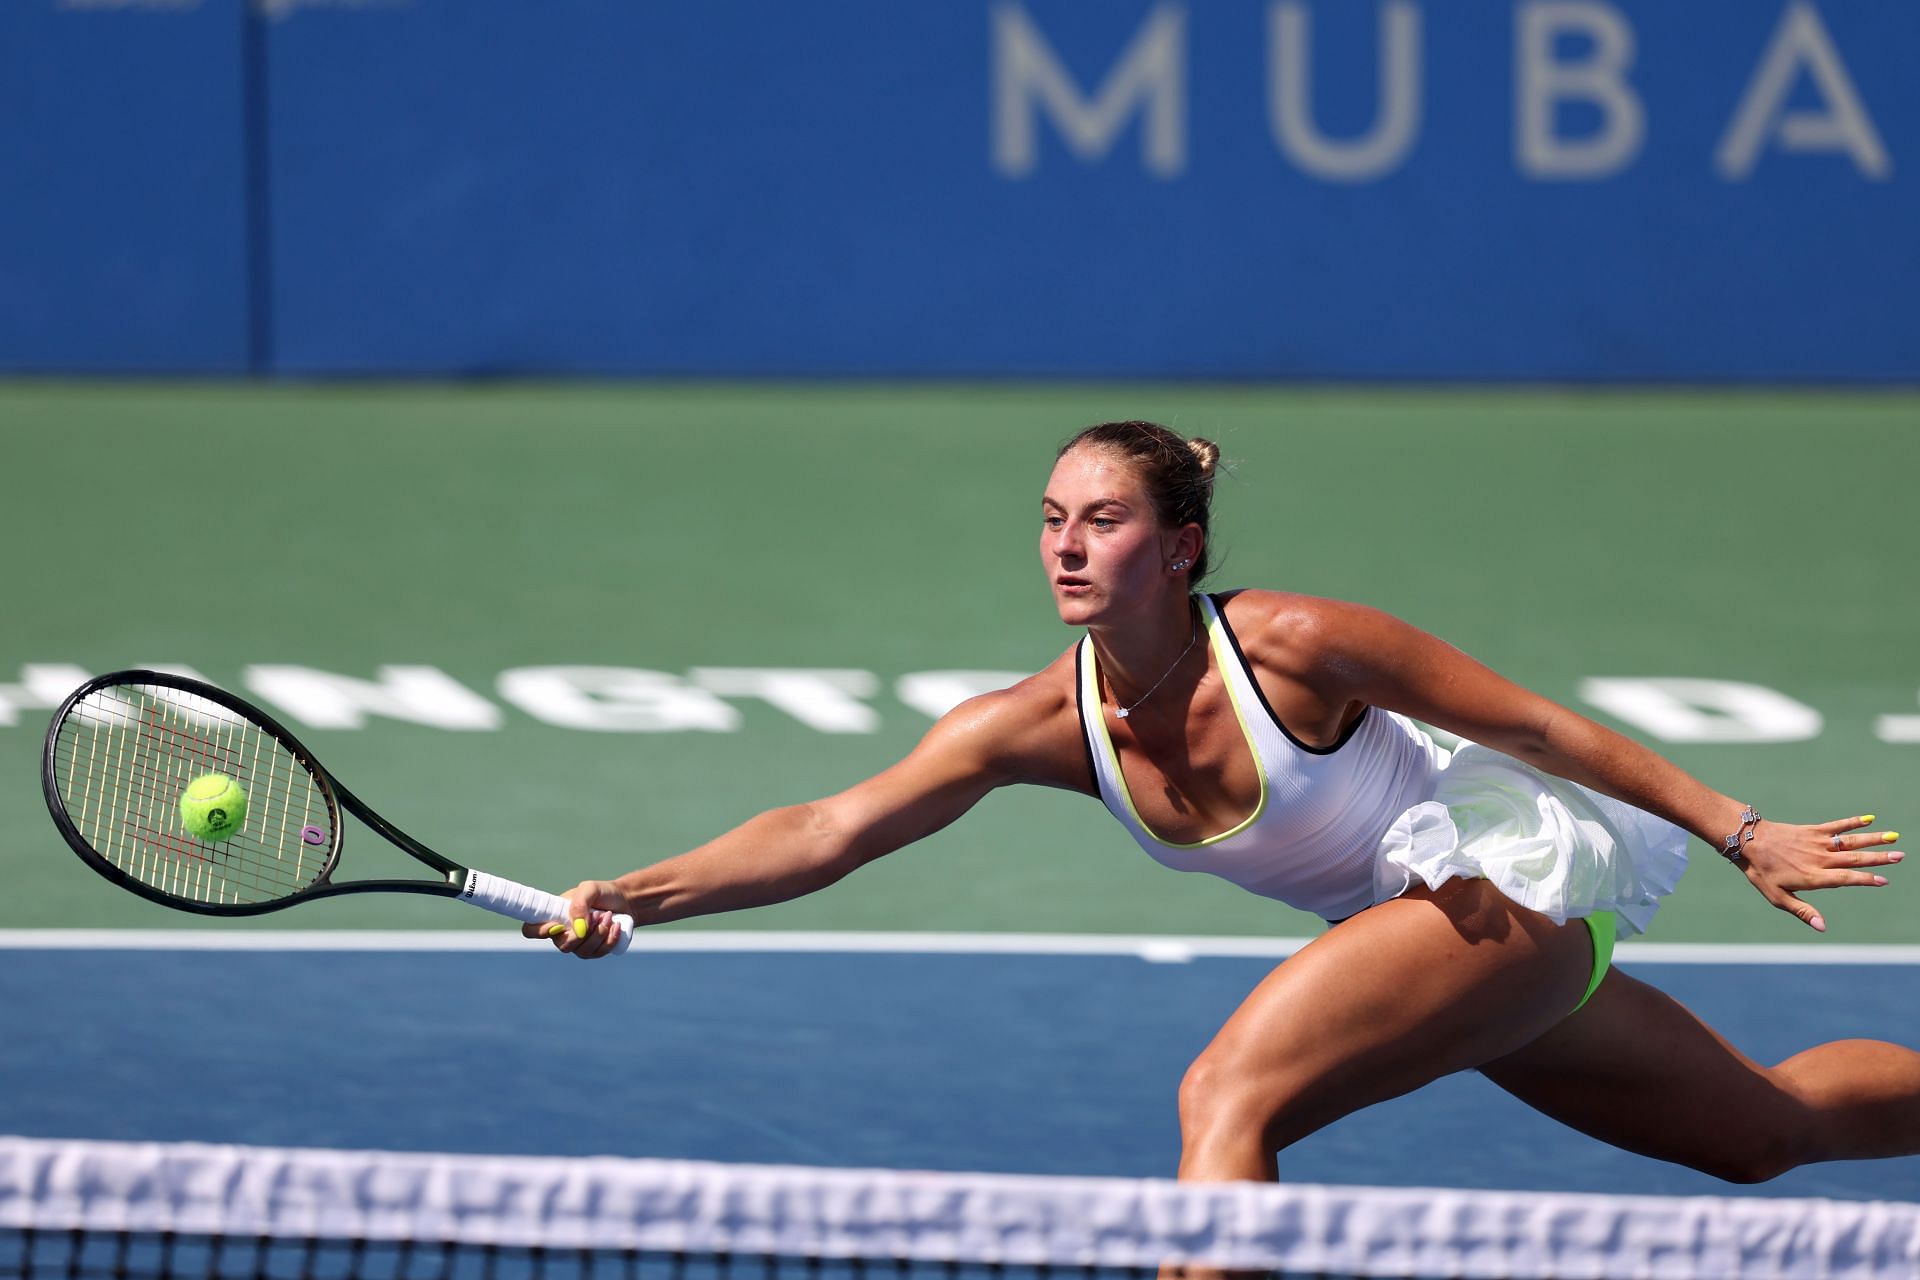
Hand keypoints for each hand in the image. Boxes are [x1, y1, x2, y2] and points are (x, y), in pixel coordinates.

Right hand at [520, 879, 630, 957]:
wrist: (626, 901)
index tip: (557, 926)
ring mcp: (578, 944)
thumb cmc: (603, 893)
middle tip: (599, 914)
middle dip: (583, 932)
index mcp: (554, 916)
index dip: (538, 932)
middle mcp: (563, 933)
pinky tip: (615, 926)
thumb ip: (579, 903)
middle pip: (562, 945)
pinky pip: (598, 953)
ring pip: (582, 951)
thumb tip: (577, 927)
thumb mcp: (590, 889)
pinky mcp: (594, 951)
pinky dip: (609, 940)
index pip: (532, 929)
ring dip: (599, 934)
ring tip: (609, 916)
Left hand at [1737, 815, 1901, 931]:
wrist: (1747, 841)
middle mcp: (1819, 859)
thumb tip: (1822, 927)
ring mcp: (1817, 843)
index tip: (1883, 880)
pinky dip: (1852, 823)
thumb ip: (1802, 911)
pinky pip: (1836, 826)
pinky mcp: (1812, 831)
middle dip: (1878, 858)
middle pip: (1854, 858)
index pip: (1845, 879)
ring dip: (1872, 839)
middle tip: (1900, 856)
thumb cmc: (1762, 872)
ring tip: (1893, 837)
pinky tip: (1869, 819)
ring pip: (1850, 841)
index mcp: (1813, 877)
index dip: (1864, 880)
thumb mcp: (1777, 897)